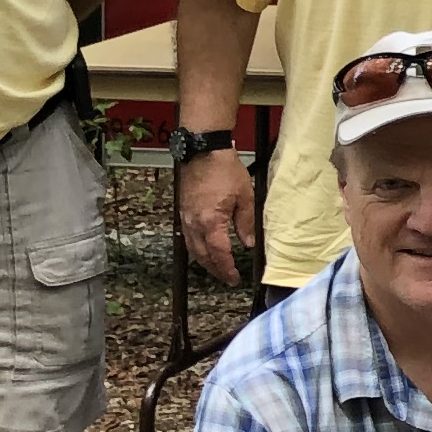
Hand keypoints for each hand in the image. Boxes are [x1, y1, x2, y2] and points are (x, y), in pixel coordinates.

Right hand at [176, 148, 256, 286]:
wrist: (203, 152)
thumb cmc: (225, 171)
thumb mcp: (245, 196)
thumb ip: (246, 223)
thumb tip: (247, 243)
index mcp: (211, 222)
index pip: (218, 254)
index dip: (226, 269)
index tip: (234, 279)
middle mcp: (194, 224)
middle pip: (202, 256)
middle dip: (215, 270)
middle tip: (227, 278)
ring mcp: (186, 218)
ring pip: (192, 248)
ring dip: (204, 261)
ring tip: (217, 268)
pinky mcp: (183, 211)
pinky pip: (187, 237)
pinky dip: (196, 248)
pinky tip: (204, 249)